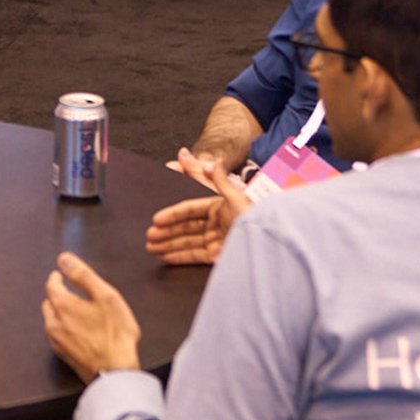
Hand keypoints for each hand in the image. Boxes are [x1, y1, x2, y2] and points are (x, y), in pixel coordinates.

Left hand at [41, 252, 141, 383]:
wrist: (115, 372)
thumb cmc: (115, 335)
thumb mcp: (105, 296)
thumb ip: (83, 275)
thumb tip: (64, 259)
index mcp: (62, 306)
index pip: (51, 284)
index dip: (57, 277)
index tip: (61, 274)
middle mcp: (53, 323)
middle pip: (49, 302)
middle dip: (57, 294)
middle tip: (69, 291)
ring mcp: (56, 341)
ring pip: (51, 319)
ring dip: (59, 312)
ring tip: (76, 310)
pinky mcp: (63, 355)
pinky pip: (57, 335)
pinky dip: (64, 327)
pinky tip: (78, 330)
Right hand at [146, 148, 250, 264]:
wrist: (270, 243)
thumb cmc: (255, 218)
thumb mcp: (236, 197)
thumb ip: (219, 180)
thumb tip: (209, 162)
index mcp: (218, 207)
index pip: (189, 210)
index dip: (172, 214)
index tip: (156, 219)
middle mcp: (216, 224)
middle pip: (185, 228)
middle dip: (166, 232)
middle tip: (149, 236)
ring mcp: (216, 241)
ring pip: (187, 242)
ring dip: (168, 245)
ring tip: (151, 248)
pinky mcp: (219, 257)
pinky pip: (196, 256)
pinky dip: (180, 257)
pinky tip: (166, 257)